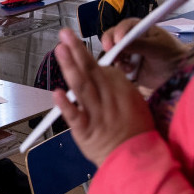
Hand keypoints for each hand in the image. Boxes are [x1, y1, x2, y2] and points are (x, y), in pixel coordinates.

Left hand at [53, 28, 154, 165]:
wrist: (137, 159)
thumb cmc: (136, 131)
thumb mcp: (134, 101)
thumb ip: (117, 86)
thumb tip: (105, 71)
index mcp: (121, 88)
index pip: (101, 68)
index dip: (85, 57)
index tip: (73, 43)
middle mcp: (109, 98)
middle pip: (90, 71)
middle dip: (77, 50)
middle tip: (64, 34)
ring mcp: (97, 114)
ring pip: (82, 87)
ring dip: (70, 67)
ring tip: (60, 51)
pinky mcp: (87, 131)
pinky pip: (75, 116)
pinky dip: (66, 105)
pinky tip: (56, 93)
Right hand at [101, 19, 189, 88]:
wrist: (178, 75)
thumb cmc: (172, 55)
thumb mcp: (157, 47)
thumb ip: (139, 44)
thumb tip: (121, 43)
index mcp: (141, 29)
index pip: (124, 26)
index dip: (118, 32)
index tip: (117, 41)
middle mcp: (132, 40)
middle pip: (113, 38)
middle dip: (110, 44)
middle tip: (110, 52)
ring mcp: (129, 53)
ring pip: (114, 53)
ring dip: (116, 58)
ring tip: (127, 65)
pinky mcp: (128, 67)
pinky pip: (117, 67)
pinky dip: (120, 69)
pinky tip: (131, 71)